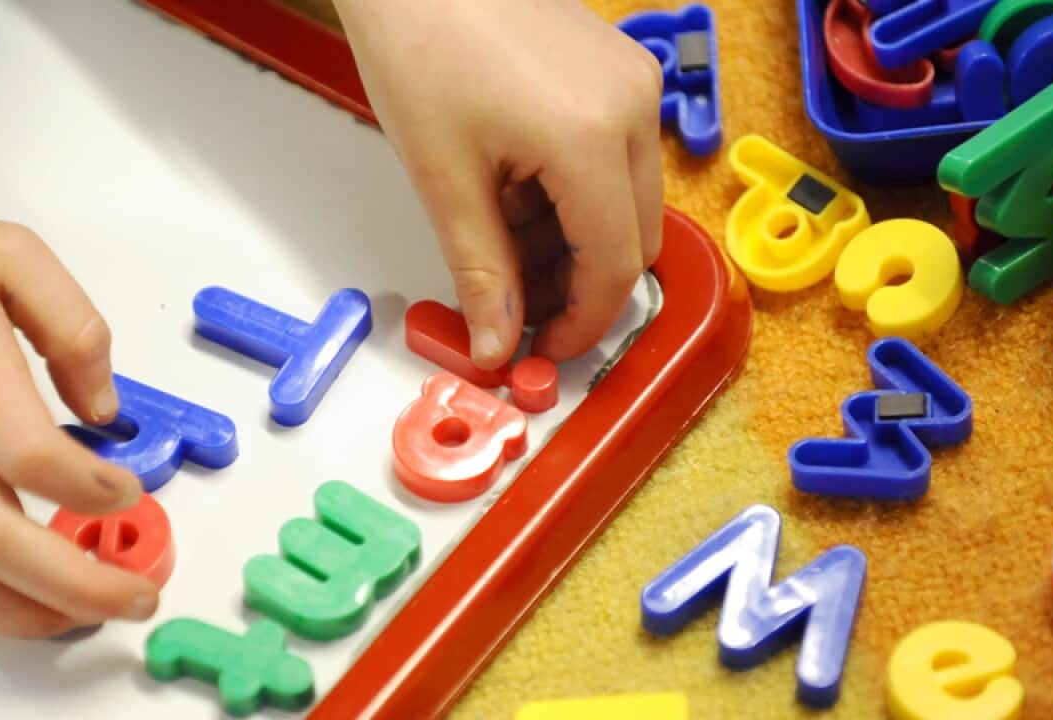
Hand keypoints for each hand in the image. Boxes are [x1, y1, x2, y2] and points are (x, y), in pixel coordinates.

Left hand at [335, 0, 663, 368]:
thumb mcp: (444, 179)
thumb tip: (496, 344)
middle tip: (514, 304)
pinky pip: (615, 159)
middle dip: (577, 284)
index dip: (582, 322)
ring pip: (626, 203)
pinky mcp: (618, 71)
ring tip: (499, 237)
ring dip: (572, 241)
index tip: (543, 349)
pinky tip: (515, 192)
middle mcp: (633, 106)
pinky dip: (573, 196)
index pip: (614, 264)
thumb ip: (481, 272)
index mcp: (592, 136)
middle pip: (632, 238)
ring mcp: (632, 83)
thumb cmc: (419, 44)